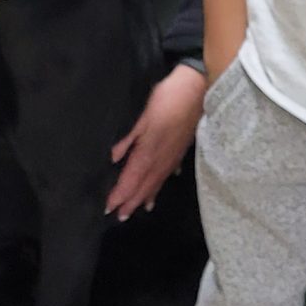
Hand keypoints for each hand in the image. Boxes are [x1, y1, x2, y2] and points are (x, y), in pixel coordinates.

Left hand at [107, 65, 207, 219]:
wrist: (198, 88)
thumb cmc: (167, 99)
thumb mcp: (142, 116)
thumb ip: (127, 139)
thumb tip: (111, 159)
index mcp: (149, 152)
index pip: (131, 180)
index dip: (119, 195)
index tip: (107, 208)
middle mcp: (161, 159)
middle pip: (144, 186)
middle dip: (131, 201)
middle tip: (120, 216)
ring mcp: (173, 155)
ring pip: (157, 181)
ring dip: (146, 195)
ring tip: (140, 208)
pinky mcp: (181, 148)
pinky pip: (168, 171)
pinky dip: (162, 181)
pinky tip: (161, 185)